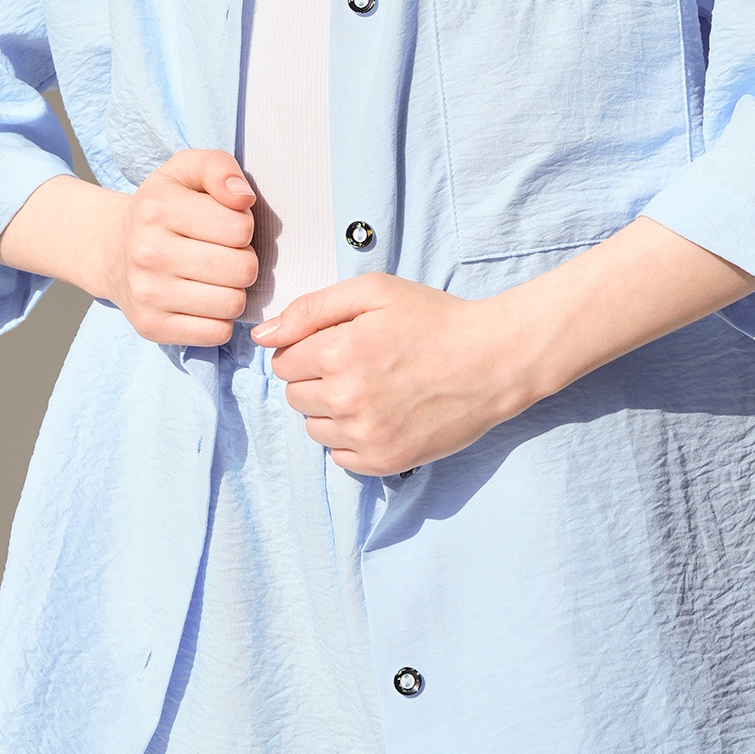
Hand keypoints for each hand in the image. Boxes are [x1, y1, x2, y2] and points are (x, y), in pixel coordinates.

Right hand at [99, 148, 257, 345]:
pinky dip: (220, 318)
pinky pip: (217, 333)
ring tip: (215, 276)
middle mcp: (146, 251)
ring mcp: (146, 294)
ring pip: (233, 303)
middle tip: (224, 253)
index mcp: (158, 207)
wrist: (112, 249)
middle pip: (242, 268)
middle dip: (243, 259)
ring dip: (234, 290)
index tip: (224, 225)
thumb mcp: (186, 170)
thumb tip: (243, 197)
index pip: (240, 227)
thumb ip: (219, 167)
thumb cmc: (162, 207)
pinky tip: (204, 300)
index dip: (243, 226)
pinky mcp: (151, 327)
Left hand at [251, 273, 520, 474]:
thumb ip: (310, 309)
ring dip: (330, 409)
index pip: (283, 361)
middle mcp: (347, 399)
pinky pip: (338, 456)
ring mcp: (366, 436)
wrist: (492, 360)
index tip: (338, 341)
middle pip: (294, 395)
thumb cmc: (434, 318)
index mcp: (339, 352)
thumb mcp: (373, 291)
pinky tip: (379, 413)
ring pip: (313, 428)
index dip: (307, 347)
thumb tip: (263, 336)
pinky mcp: (385, 462)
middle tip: (357, 362)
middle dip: (316, 377)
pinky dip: (350, 437)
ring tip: (370, 387)